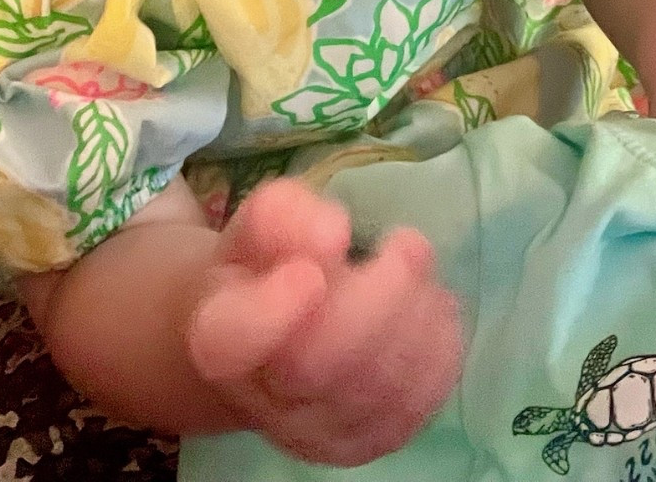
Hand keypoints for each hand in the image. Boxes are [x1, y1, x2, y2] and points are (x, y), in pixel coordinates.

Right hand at [185, 177, 462, 463]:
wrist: (272, 336)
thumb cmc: (265, 267)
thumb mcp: (262, 223)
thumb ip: (284, 214)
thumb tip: (332, 232)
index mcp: (219, 331)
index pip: (234, 337)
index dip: (274, 308)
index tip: (312, 271)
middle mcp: (262, 397)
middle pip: (316, 366)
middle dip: (376, 299)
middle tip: (405, 242)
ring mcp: (315, 432)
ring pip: (375, 388)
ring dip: (414, 316)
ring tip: (416, 263)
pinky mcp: (367, 441)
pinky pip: (415, 403)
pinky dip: (437, 348)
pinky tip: (430, 304)